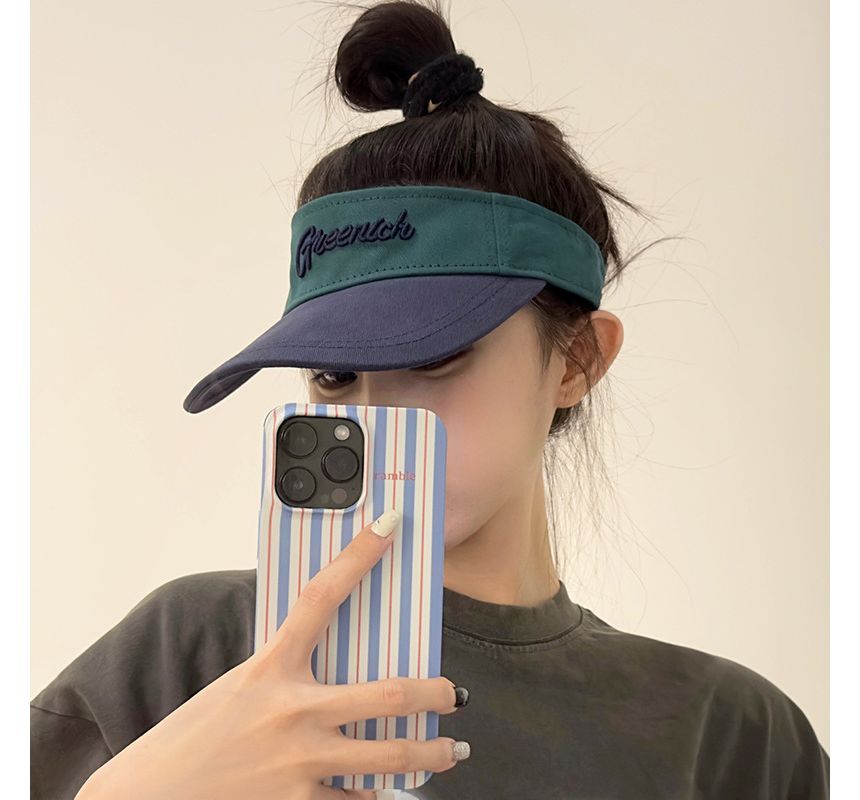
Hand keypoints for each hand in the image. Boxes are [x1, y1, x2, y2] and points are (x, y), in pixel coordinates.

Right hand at [82, 509, 464, 799]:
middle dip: (434, 694)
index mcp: (270, 669)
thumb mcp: (239, 689)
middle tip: (454, 694)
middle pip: (388, 694)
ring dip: (428, 756)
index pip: (322, 597)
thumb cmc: (192, 739)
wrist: (148, 799)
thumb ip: (284, 673)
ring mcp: (298, 763)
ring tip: (449, 754)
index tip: (390, 525)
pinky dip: (378, 797)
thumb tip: (330, 659)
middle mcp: (292, 712)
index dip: (360, 555)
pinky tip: (394, 793)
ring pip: (388, 758)